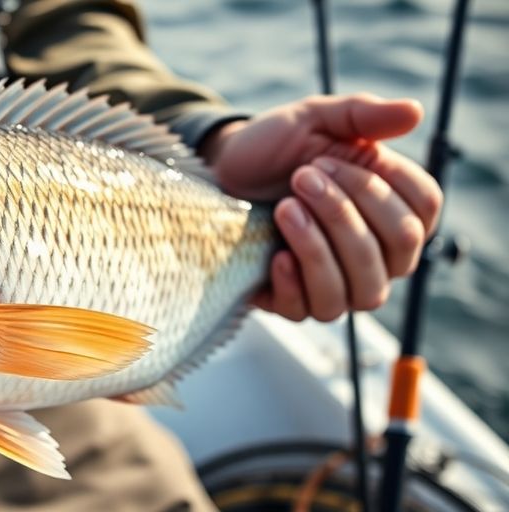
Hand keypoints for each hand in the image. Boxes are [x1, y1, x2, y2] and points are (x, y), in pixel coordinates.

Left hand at [202, 94, 442, 320]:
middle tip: (301, 176)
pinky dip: (294, 282)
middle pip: (399, 247)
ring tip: (284, 208)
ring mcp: (339, 285)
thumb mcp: (314, 119)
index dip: (380, 184)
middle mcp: (378, 255)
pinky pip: (310, 310)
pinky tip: (275, 255)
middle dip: (346, 208)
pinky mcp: (294, 303)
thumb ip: (363, 114)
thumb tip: (415, 111)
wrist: (220, 173)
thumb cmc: (276, 148)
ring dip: (321, 244)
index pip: (424, 209)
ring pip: (362, 288)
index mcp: (395, 209)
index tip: (327, 158)